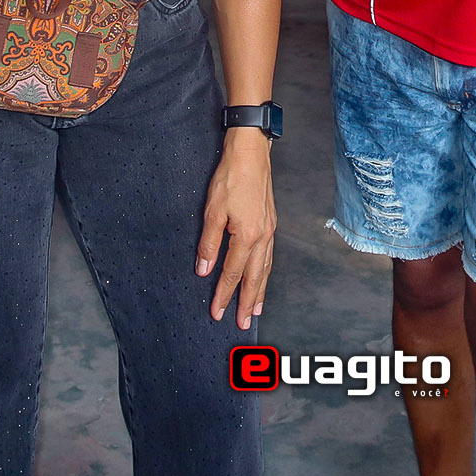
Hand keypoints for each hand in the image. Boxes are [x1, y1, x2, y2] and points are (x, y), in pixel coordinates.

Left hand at [196, 127, 275, 329]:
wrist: (251, 153)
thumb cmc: (231, 177)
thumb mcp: (212, 210)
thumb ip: (209, 243)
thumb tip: (204, 269)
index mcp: (247, 236)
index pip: (232, 274)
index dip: (224, 295)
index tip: (218, 313)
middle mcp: (263, 237)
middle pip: (254, 277)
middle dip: (248, 302)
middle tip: (243, 323)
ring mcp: (270, 230)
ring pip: (265, 268)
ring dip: (260, 290)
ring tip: (256, 308)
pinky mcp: (271, 223)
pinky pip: (269, 256)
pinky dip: (266, 271)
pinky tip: (262, 276)